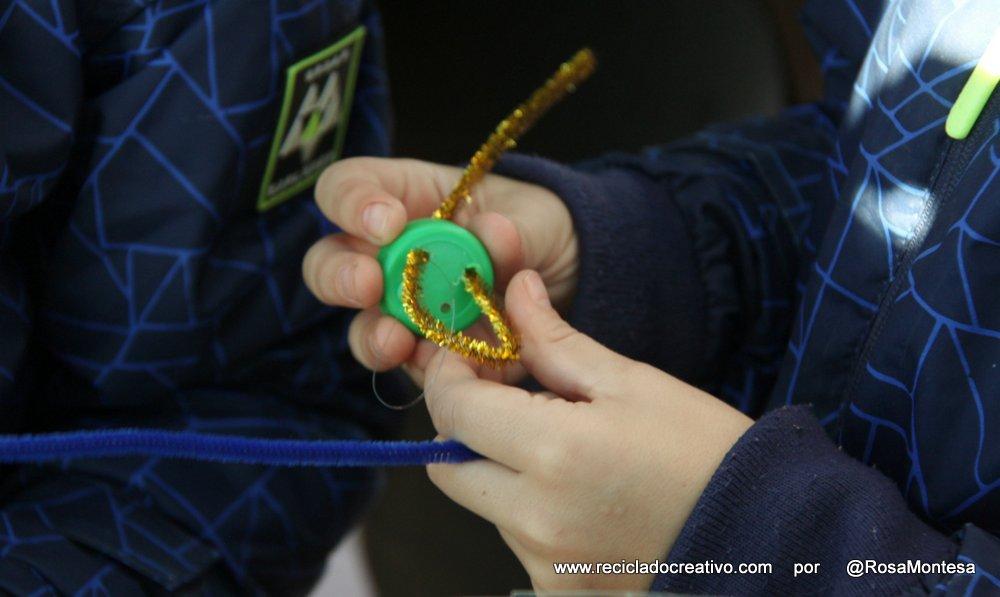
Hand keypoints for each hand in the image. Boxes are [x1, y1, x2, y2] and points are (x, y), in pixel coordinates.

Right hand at [303, 157, 576, 379]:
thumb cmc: (534, 226)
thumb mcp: (532, 214)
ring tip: (397, 340)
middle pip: (328, 263)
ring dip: (373, 335)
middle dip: (341, 276)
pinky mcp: (426, 353)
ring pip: (361, 326)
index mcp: (401, 197)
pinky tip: (442, 366)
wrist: (567, 277)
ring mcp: (401, 309)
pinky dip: (424, 369)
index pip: (345, 188)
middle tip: (367, 285)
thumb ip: (513, 227)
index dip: (351, 203)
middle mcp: (387, 255)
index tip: (386, 222)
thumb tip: (492, 233)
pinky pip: (411, 367)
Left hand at [422, 269, 751, 591]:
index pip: (455, 412)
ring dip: (502, 466)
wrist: (765, 535)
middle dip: (465, 425)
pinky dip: (529, 508)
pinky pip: (516, 540)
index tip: (471, 357)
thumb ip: (555, 340)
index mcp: (555, 454)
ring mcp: (545, 565)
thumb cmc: (705, 451)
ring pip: (484, 502)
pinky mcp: (558, 591)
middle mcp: (537, 519)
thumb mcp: (631, 382)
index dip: (450, 376)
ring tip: (567, 445)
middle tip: (509, 396)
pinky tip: (579, 490)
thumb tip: (515, 292)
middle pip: (448, 466)